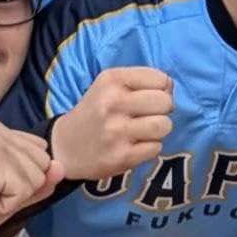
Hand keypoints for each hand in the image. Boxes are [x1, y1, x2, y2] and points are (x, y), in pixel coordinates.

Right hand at [0, 117, 60, 236]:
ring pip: (37, 178)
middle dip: (19, 189)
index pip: (41, 154)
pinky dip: (6, 205)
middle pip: (43, 164)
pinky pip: (24, 190)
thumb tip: (62, 167)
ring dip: (12, 198)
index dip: (19, 181)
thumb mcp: (8, 195)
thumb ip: (38, 182)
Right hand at [50, 66, 173, 180]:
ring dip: (160, 129)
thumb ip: (142, 80)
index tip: (148, 97)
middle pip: (165, 102)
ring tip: (144, 130)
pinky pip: (156, 148)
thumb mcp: (110, 84)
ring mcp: (116, 131)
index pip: (161, 79)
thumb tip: (171, 87)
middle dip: (163, 109)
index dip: (162, 89)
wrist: (65, 147)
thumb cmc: (97, 111)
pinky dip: (151, 147)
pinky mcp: (120, 156)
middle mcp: (112, 103)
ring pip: (164, 125)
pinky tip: (135, 145)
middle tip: (149, 115)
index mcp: (112, 80)